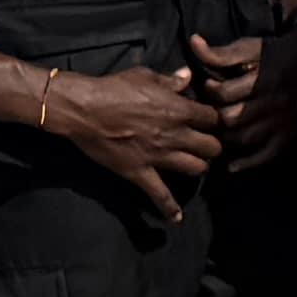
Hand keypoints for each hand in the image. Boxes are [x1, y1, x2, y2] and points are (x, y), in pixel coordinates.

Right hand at [44, 60, 222, 215]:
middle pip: (212, 147)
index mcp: (180, 110)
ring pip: (197, 168)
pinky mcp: (140, 172)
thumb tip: (188, 76)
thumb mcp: (145, 76)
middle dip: (212, 145)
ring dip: (199, 167)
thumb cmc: (112, 88)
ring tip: (194, 164)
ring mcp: (159, 156)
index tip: (207, 121)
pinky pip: (160, 195)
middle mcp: (175, 135)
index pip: (213, 119)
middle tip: (204, 144)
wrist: (83, 109)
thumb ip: (170, 81)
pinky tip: (176, 219)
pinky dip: (169, 208)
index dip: (213, 120)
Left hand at [194, 29, 296, 173]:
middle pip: (232, 119)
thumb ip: (222, 52)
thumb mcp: (251, 47)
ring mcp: (282, 121)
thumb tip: (194, 43)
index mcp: (263, 81)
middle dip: (214, 118)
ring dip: (225, 139)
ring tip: (214, 134)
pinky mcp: (290, 133)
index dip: (209, 91)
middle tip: (206, 115)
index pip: (225, 94)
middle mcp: (273, 104)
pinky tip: (232, 165)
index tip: (207, 87)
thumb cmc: (278, 53)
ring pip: (245, 139)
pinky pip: (267, 154)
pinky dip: (249, 162)